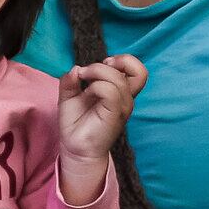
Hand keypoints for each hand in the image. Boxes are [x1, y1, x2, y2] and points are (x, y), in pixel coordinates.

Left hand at [57, 55, 146, 204]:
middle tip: (90, 72)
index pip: (138, 70)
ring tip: (83, 80)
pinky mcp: (115, 114)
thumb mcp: (69, 96)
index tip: (104, 64)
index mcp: (121, 92)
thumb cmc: (76, 123)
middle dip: (113, 62)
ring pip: (119, 79)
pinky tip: (86, 93)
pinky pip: (110, 91)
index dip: (124, 60)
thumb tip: (75, 68)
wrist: (75, 148)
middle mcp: (126, 98)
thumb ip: (70, 80)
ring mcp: (123, 106)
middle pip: (138, 71)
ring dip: (98, 72)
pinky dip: (96, 86)